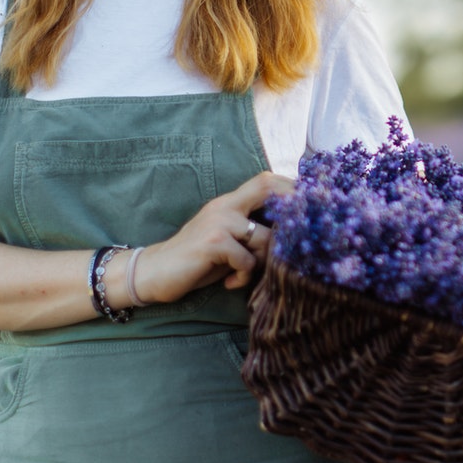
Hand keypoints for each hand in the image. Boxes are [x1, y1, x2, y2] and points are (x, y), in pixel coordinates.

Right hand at [129, 172, 292, 304]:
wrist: (153, 272)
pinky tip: (229, 282)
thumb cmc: (196, 261)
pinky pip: (247, 260)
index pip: (265, 180)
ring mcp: (219, 221)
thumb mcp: (227, 241)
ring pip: (265, 238)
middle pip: (268, 187)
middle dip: (289, 213)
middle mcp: (225, 205)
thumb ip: (251, 234)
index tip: (309, 206)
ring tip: (244, 274)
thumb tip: (291, 240)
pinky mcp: (213, 242)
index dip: (290, 187)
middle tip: (293, 242)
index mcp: (230, 202)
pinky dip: (243, 276)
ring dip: (262, 262)